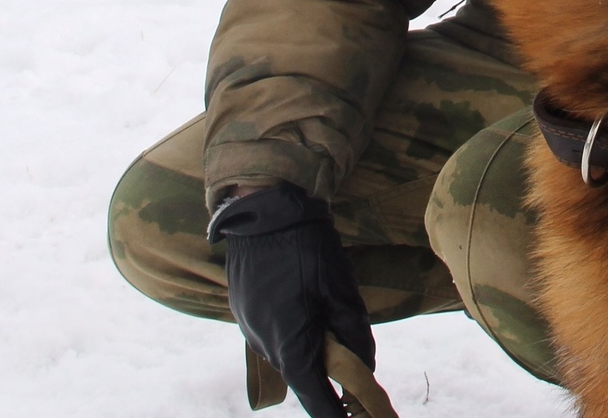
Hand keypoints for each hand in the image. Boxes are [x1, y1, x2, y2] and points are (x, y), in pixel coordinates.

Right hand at [209, 183, 374, 417]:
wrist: (264, 209)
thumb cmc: (307, 248)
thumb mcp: (341, 291)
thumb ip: (354, 334)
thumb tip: (364, 365)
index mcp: (289, 343)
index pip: (314, 396)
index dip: (335, 414)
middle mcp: (263, 343)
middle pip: (301, 375)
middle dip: (326, 378)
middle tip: (354, 376)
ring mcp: (249, 328)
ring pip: (286, 354)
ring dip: (308, 351)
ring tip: (330, 329)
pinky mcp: (243, 312)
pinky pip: (272, 335)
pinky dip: (292, 333)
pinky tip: (305, 309)